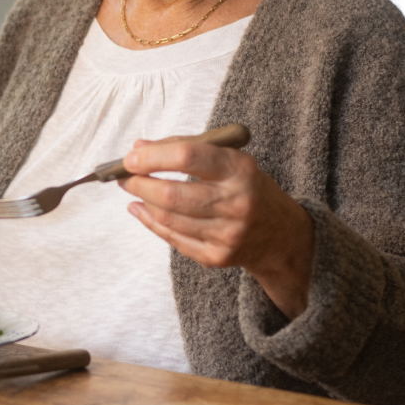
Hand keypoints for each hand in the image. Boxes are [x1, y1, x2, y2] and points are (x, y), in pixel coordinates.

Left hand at [117, 135, 314, 318]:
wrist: (281, 234)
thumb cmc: (247, 187)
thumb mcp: (229, 159)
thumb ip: (185, 148)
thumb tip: (138, 148)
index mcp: (240, 170)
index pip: (188, 156)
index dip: (152, 156)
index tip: (130, 156)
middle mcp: (236, 203)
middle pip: (171, 194)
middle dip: (138, 183)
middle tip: (123, 175)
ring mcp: (227, 234)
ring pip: (168, 218)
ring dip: (142, 201)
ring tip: (132, 189)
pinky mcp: (217, 256)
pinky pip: (172, 239)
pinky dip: (150, 222)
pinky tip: (141, 210)